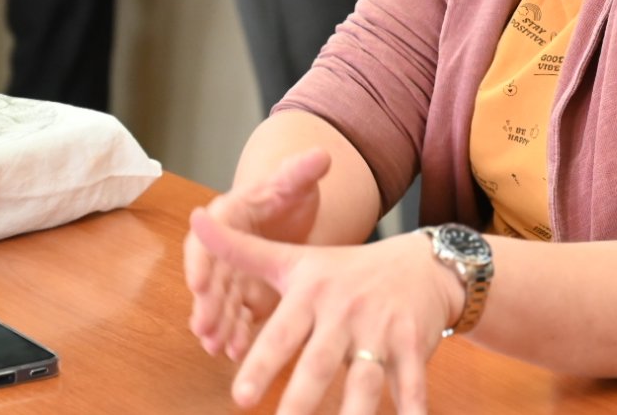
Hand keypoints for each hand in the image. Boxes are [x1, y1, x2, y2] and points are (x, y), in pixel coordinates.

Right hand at [185, 149, 331, 366]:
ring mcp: (231, 273)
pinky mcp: (243, 294)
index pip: (207, 238)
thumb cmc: (288, 195)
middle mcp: (222, 246)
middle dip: (206, 303)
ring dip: (216, 324)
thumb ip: (303, 171)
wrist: (290, 213)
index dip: (201, 262)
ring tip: (217, 348)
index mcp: (228, 215)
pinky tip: (235, 352)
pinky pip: (235, 316)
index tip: (199, 283)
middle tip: (205, 326)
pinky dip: (234, 333)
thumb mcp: (295, 182)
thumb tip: (321, 155)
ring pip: (219, 301)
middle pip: (209, 276)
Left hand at [188, 213, 462, 413]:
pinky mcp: (413, 345)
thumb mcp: (296, 258)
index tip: (241, 398)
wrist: (421, 262)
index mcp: (312, 294)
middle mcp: (345, 313)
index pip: (282, 333)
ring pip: (366, 379)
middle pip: (321, 362)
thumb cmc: (348, 269)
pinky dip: (413, 409)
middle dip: (301, 398)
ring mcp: (382, 330)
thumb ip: (242, 251)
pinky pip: (413, 383)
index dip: (261, 364)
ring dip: (354, 413)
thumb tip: (195, 220)